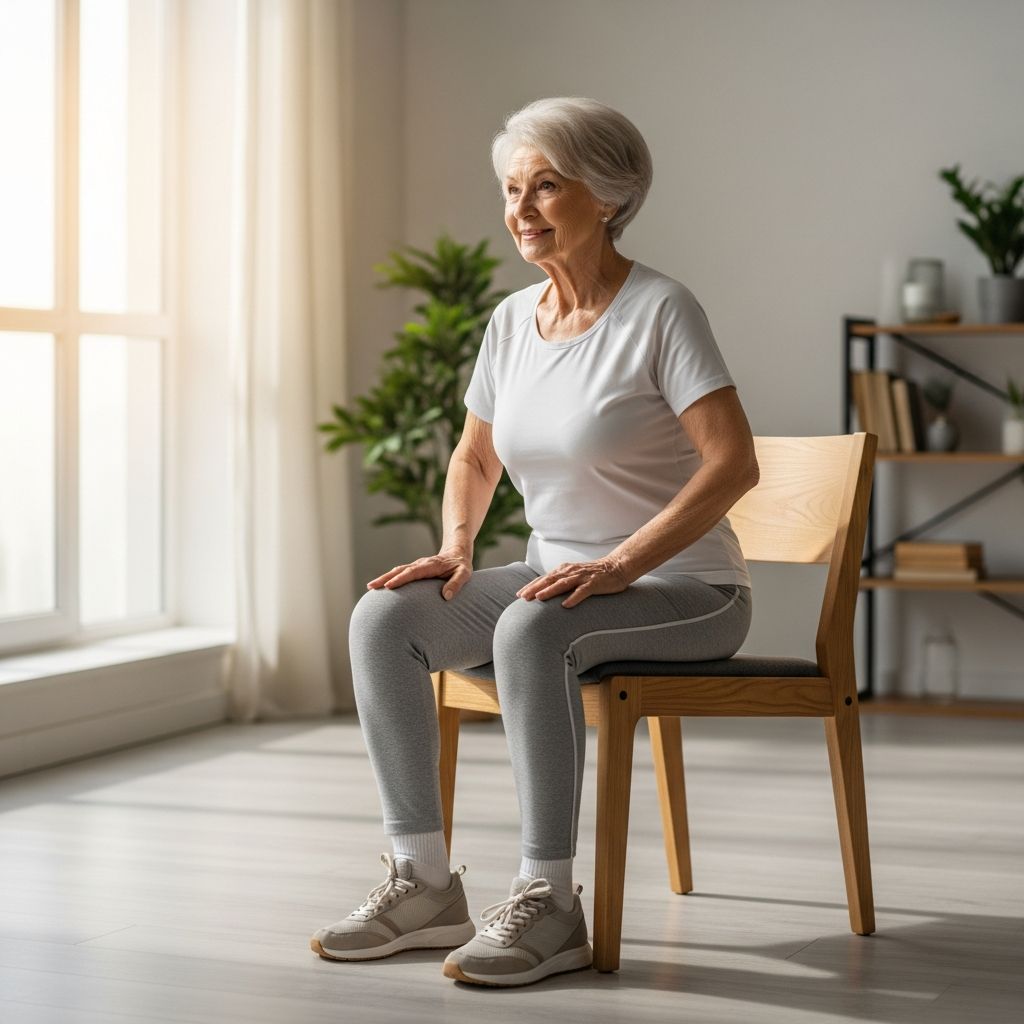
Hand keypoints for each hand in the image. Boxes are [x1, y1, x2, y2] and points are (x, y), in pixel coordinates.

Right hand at [367, 549, 472, 600]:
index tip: (389, 586)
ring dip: (383, 577)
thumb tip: (446, 596)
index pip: (413, 572)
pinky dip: (389, 577)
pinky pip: (399, 572)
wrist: (457, 553)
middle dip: (385, 578)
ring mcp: (416, 566)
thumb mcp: (464, 574)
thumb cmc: (461, 566)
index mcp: (431, 565)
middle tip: (371, 586)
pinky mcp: (414, 569)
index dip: (400, 579)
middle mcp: (420, 564)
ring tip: (370, 587)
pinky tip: (381, 585)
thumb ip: (456, 583)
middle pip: (400, 570)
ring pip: (397, 570)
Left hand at [515, 558, 630, 608]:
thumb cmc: (593, 575)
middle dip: (535, 588)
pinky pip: (582, 591)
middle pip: (549, 580)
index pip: (544, 579)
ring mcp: (582, 577)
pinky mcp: (593, 583)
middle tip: (522, 597)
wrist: (616, 567)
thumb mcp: (573, 576)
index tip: (518, 595)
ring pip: (563, 584)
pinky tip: (566, 605)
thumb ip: (560, 582)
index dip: (531, 586)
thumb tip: (544, 593)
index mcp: (564, 570)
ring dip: (550, 591)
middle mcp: (570, 572)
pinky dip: (574, 598)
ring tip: (539, 598)